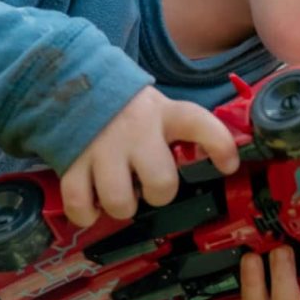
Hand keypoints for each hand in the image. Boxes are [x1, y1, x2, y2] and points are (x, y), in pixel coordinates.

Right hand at [62, 87, 237, 227]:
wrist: (75, 85)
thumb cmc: (129, 110)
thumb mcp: (162, 110)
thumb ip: (184, 133)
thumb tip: (222, 164)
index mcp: (165, 114)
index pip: (200, 123)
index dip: (220, 146)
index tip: (228, 166)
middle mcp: (136, 130)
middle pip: (161, 182)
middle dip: (159, 194)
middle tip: (148, 186)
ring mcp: (102, 146)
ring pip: (119, 200)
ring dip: (122, 208)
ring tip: (119, 195)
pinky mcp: (71, 161)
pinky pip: (77, 202)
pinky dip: (85, 214)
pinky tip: (92, 206)